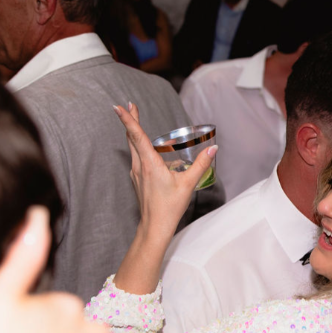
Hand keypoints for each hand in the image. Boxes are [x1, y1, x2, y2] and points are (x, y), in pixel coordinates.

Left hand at [114, 103, 214, 245]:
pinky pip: (137, 157)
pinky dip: (140, 147)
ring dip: (134, 132)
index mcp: (150, 164)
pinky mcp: (138, 178)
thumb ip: (201, 164)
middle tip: (129, 105)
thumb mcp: (188, 184)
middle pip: (131, 137)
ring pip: (132, 147)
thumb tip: (213, 148)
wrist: (154, 227)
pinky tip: (151, 151)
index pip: (136, 136)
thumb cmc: (169, 207)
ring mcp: (136, 173)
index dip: (128, 119)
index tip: (118, 106)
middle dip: (130, 120)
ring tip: (136, 120)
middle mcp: (139, 166)